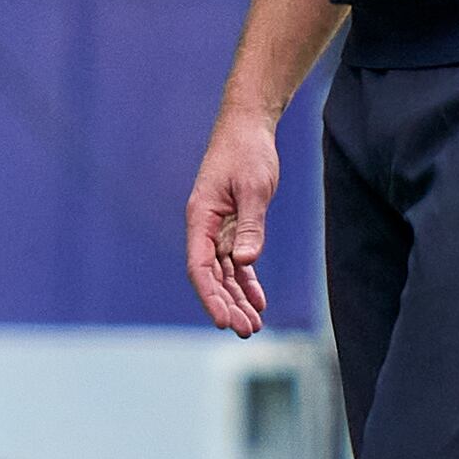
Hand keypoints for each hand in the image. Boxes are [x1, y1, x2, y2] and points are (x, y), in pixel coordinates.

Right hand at [186, 110, 280, 335]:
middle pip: (211, 275)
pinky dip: (246, 281)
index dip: (209, 296)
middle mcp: (204, 227)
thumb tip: (244, 263)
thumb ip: (250, 226)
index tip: (222, 320)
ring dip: (236, 299)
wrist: (248, 128)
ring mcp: (218, 228)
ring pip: (224, 273)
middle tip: (245, 331)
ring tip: (252, 325)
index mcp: (201, 217)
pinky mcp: (233, 225)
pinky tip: (258, 301)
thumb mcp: (254, 188)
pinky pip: (237, 261)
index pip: (199, 266)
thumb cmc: (247, 152)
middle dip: (226, 304)